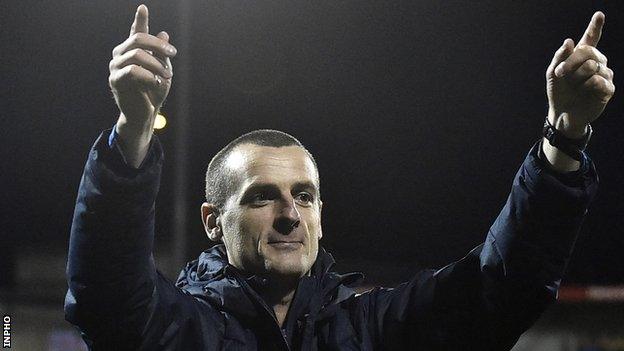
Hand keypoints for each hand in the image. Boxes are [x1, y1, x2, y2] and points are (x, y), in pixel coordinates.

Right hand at [108, 4, 176, 166]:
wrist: (146, 114)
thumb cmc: (154, 92)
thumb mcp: (163, 70)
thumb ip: (162, 54)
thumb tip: (164, 34)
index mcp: (133, 51)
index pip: (136, 32)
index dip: (140, 19)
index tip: (143, 8)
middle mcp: (121, 55)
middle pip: (138, 39)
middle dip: (158, 45)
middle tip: (173, 53)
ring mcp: (116, 67)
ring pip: (136, 54)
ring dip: (156, 64)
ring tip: (167, 75)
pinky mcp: (115, 80)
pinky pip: (132, 71)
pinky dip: (148, 76)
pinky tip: (155, 82)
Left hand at [546, 11, 614, 138]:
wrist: (562, 114)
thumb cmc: (559, 92)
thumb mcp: (553, 74)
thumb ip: (559, 57)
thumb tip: (569, 41)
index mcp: (583, 57)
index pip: (591, 38)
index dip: (595, 27)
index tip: (599, 15)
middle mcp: (597, 62)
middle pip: (588, 52)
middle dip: (570, 62)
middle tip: (560, 73)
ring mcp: (605, 75)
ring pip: (592, 66)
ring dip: (577, 78)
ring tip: (575, 87)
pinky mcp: (608, 88)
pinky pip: (598, 80)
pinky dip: (586, 86)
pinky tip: (584, 92)